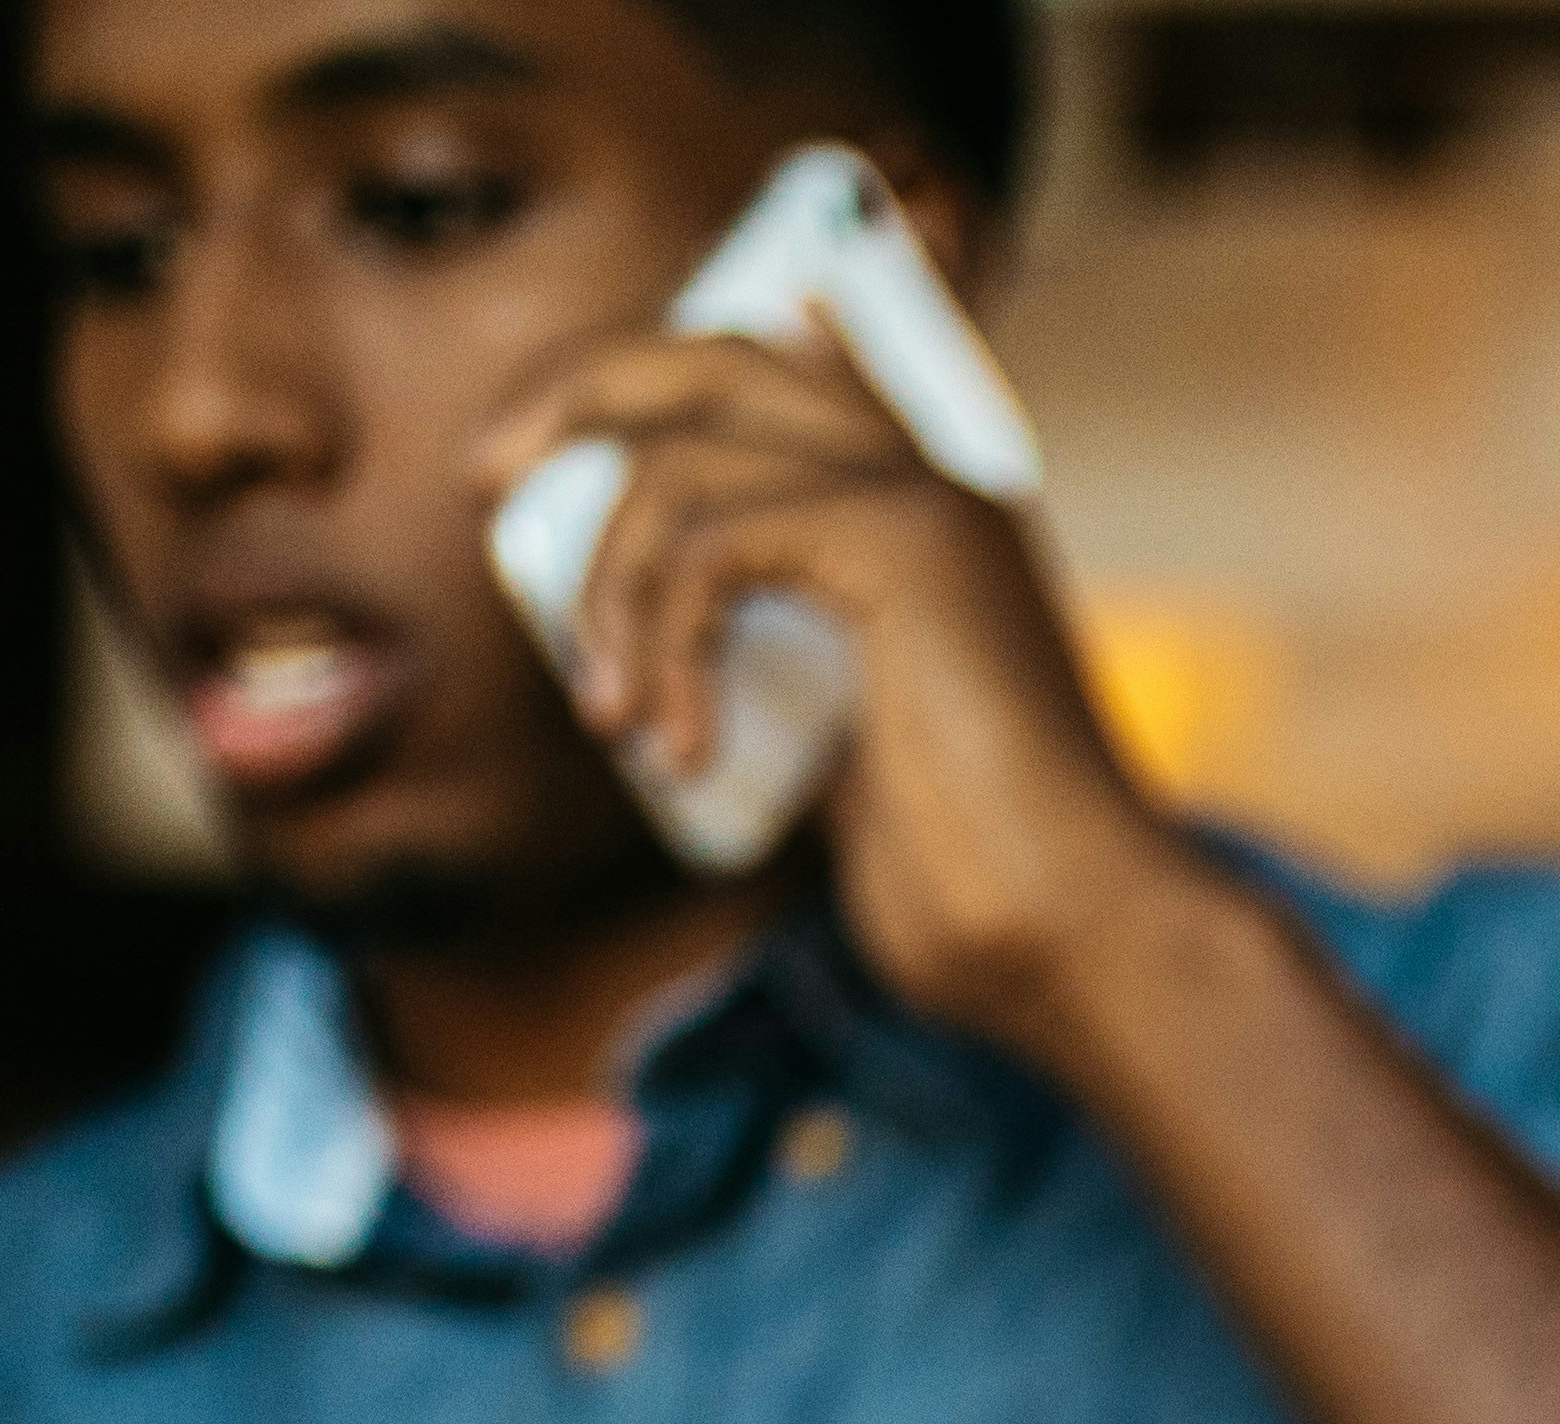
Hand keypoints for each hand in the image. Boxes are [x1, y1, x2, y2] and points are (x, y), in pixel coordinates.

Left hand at [464, 317, 1222, 1060]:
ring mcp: (921, 496)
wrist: (1074, 935)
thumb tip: (664, 619)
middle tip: (484, 480)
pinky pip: (711, 540)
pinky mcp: (902, 542)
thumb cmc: (969, 877)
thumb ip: (776, 653)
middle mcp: (928, 474)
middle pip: (710, 352)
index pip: (760, 364)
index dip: (629, 378)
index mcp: (919, 509)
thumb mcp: (838, 743)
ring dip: (608, 587)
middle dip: (574, 393)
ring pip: (684, 455)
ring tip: (613, 718)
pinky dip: (661, 639)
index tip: (524, 461)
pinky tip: (676, 744)